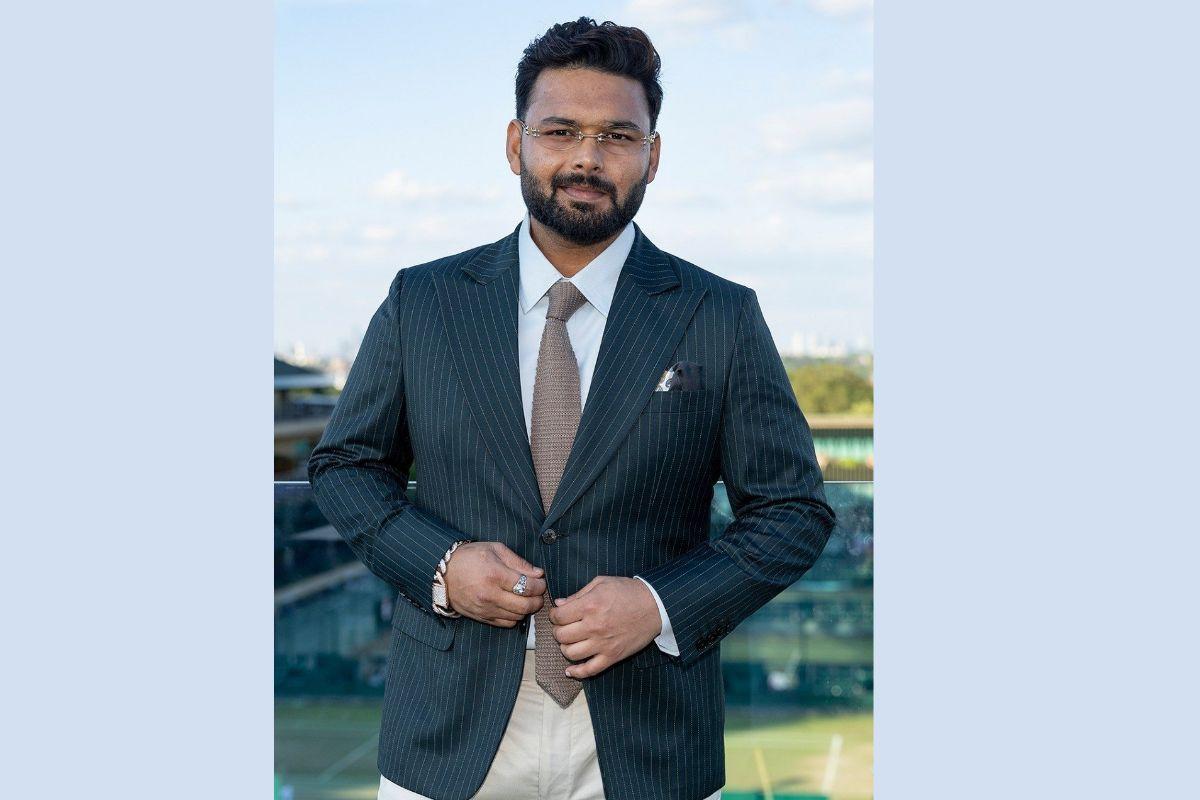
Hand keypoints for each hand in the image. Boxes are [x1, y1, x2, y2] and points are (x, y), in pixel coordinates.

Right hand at [443, 542, 545, 627]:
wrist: (443, 573)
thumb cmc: (469, 557)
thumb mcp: (495, 549)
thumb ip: (518, 562)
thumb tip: (538, 574)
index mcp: (495, 575)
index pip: (527, 587)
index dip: (540, 586)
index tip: (541, 582)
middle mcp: (490, 595)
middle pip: (525, 606)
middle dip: (537, 600)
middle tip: (538, 593)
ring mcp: (485, 609)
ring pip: (517, 617)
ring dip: (527, 609)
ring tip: (527, 599)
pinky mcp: (481, 617)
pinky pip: (506, 624)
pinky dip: (515, 617)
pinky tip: (514, 607)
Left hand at [547, 576, 661, 677]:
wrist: (655, 606)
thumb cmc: (629, 591)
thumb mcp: (602, 583)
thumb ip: (579, 594)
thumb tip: (559, 604)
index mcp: (589, 606)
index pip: (559, 616)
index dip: (554, 615)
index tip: (558, 615)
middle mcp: (593, 626)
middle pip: (561, 635)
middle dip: (557, 631)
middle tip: (563, 627)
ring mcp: (603, 644)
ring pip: (571, 653)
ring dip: (565, 648)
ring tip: (570, 641)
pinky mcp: (612, 656)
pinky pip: (590, 670)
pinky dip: (576, 672)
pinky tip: (570, 671)